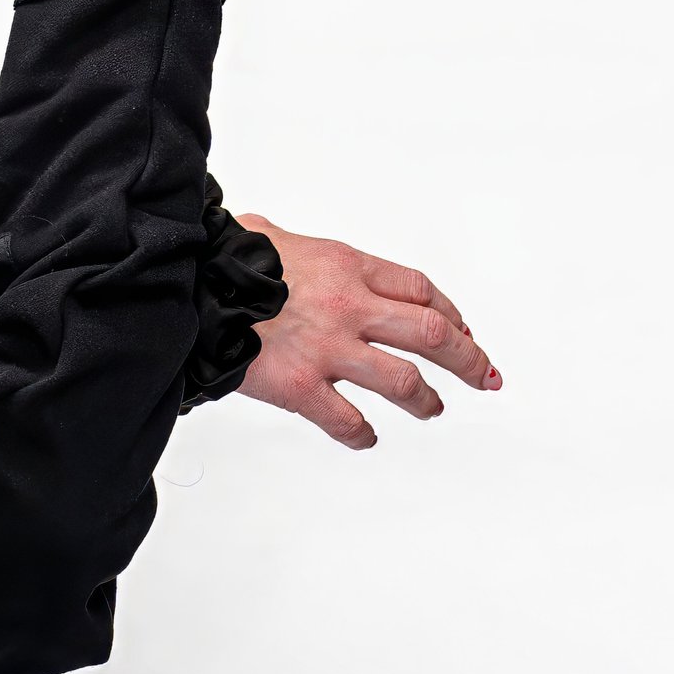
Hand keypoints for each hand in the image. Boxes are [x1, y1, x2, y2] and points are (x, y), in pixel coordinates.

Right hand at [235, 223, 501, 450]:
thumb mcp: (275, 237)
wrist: (189, 287)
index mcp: (347, 267)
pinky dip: (363, 434)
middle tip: (484, 376)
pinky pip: (347, 420)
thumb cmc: (224, 260)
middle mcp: (349, 307)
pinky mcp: (301, 386)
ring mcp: (328, 349)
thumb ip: (304, 252)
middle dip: (468, 359)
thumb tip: (292, 247)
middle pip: (434, 333)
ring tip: (432, 409)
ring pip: (404, 381)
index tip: (462, 329)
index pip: (420, 289)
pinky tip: (368, 437)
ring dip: (426, 400)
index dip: (451, 313)